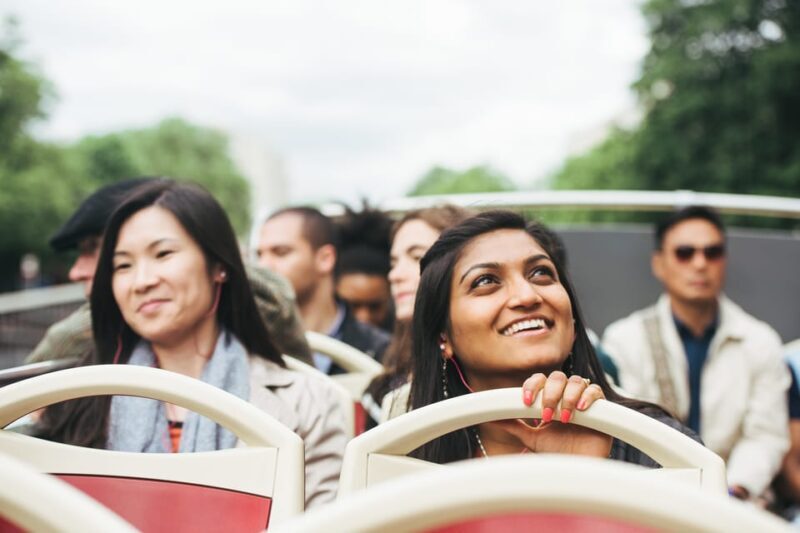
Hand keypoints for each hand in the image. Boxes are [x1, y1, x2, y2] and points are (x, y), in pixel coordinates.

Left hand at [488, 371, 610, 457]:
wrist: (576, 472)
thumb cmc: (554, 453)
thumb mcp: (530, 438)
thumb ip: (513, 425)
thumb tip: (490, 416)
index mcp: (549, 398)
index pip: (540, 379)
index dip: (533, 385)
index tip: (526, 401)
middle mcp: (566, 395)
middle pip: (557, 377)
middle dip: (550, 393)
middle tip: (546, 416)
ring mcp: (584, 400)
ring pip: (576, 381)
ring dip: (568, 396)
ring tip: (563, 418)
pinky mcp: (602, 408)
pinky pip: (595, 390)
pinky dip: (587, 396)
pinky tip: (580, 409)